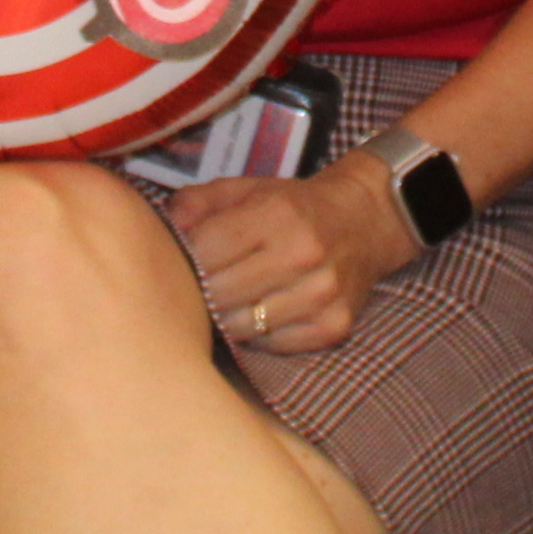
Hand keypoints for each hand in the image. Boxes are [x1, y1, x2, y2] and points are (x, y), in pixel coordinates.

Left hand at [170, 155, 413, 358]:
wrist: (365, 221)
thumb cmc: (294, 206)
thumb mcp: (247, 190)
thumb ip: (198, 203)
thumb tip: (167, 230)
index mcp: (276, 214)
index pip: (206, 252)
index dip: (185, 260)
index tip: (184, 262)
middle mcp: (302, 255)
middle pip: (219, 294)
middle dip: (201, 292)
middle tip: (200, 287)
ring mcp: (321, 295)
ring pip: (242, 326)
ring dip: (227, 316)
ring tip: (230, 299)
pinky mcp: (333, 326)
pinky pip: (272, 344)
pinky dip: (259, 334)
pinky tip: (261, 312)